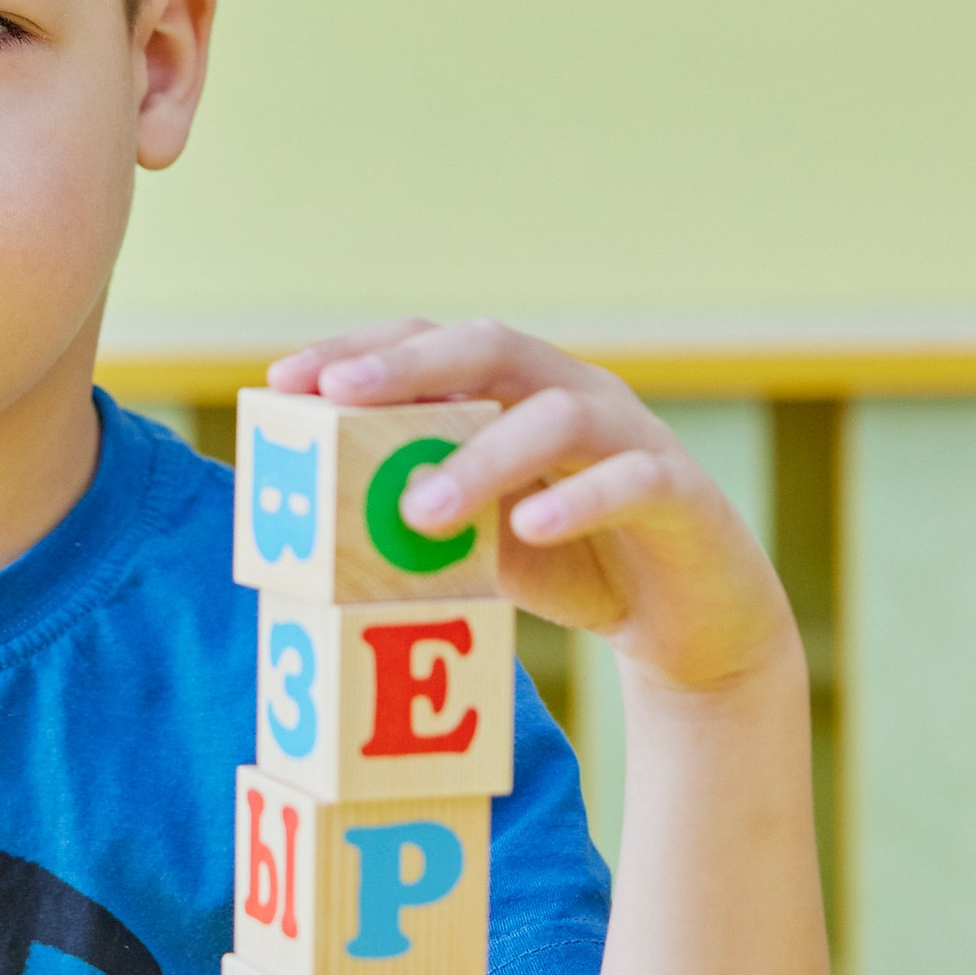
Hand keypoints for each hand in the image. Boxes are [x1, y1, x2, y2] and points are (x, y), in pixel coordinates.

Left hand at [266, 318, 795, 695]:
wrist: (692, 628)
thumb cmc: (572, 565)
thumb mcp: (480, 542)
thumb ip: (423, 515)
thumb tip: (324, 516)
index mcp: (515, 392)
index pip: (430, 346)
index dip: (358, 352)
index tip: (282, 380)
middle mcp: (574, 392)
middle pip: (491, 349)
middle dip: (408, 367)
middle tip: (337, 397)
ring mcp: (634, 435)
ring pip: (556, 415)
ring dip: (481, 456)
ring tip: (419, 510)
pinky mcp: (684, 492)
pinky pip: (632, 480)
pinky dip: (577, 500)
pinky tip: (529, 528)